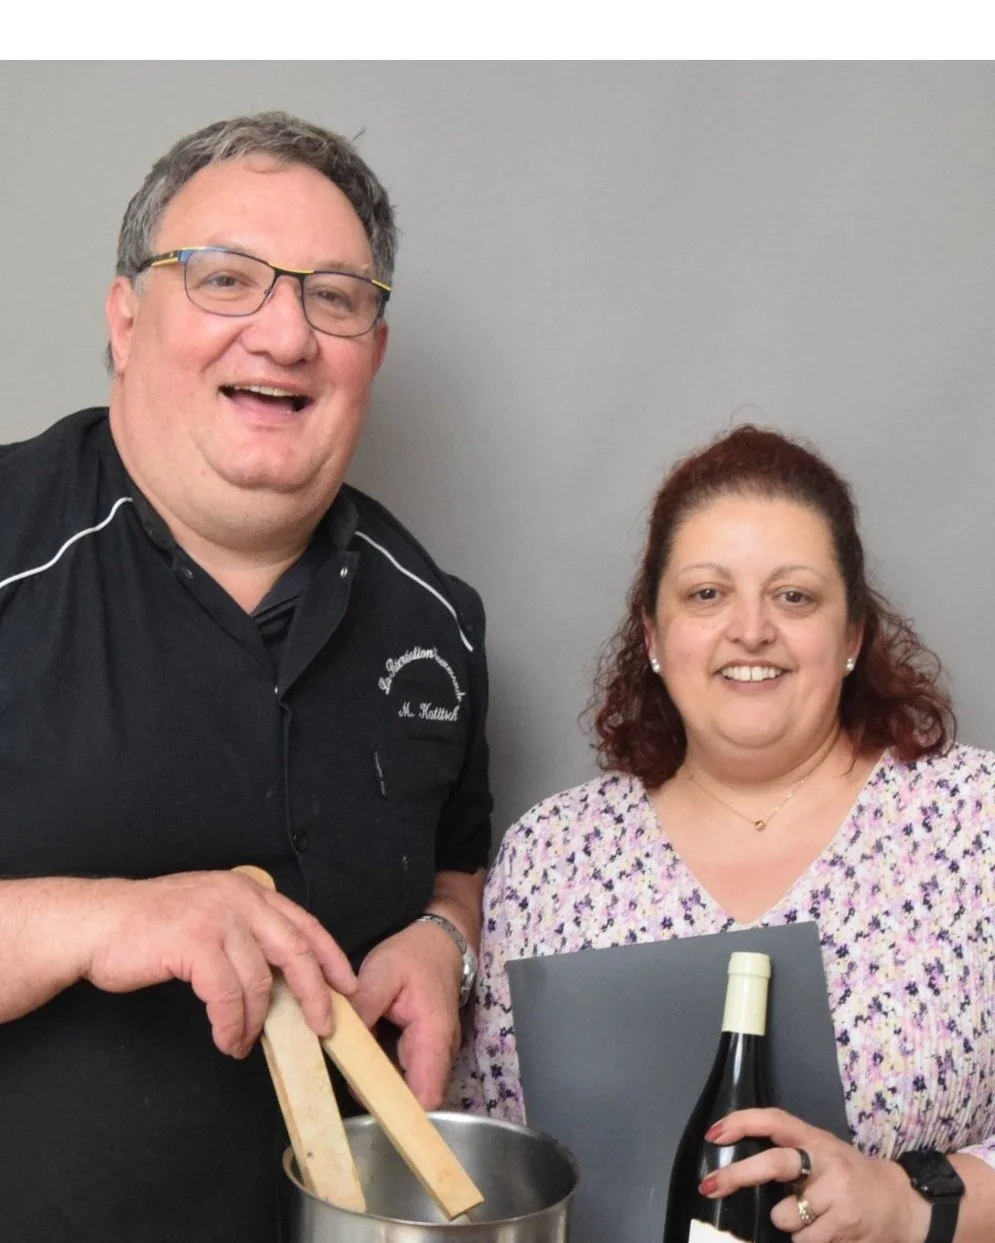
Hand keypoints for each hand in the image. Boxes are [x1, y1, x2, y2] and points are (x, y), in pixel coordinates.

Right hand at [81, 871, 356, 1058]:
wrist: (97, 922)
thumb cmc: (149, 925)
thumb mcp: (208, 911)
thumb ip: (244, 930)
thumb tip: (280, 972)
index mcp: (247, 890)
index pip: (305, 923)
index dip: (331, 956)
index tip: (347, 986)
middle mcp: (238, 898)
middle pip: (295, 950)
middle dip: (313, 993)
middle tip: (323, 1025)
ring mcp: (217, 918)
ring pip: (259, 981)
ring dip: (256, 1021)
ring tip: (245, 1041)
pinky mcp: (195, 943)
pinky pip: (227, 996)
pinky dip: (231, 1024)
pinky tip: (226, 1038)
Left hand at [350, 919, 463, 1108]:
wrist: (438, 944)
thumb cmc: (414, 956)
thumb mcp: (383, 971)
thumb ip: (363, 1005)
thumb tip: (336, 1037)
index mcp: (433, 1036)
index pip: (425, 1096)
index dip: (399, 1110)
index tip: (364, 1102)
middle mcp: (439, 1055)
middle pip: (413, 1100)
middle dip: (378, 1099)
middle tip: (342, 1079)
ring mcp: (432, 1058)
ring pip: (404, 1091)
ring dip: (376, 1086)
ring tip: (345, 1066)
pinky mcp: (421, 1056)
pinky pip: (400, 1077)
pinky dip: (378, 1073)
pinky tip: (357, 1058)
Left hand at [700, 1108, 930, 1241]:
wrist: (902, 1202)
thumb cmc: (850, 1177)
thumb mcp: (822, 1156)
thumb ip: (789, 1158)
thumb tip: (735, 1173)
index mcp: (815, 1139)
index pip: (775, 1120)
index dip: (742, 1122)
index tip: (713, 1134)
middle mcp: (825, 1160)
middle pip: (775, 1163)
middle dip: (737, 1176)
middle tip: (708, 1186)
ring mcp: (837, 1193)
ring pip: (785, 1215)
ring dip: (788, 1224)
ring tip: (811, 1220)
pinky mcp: (844, 1224)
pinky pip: (804, 1240)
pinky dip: (807, 1241)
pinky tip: (825, 1234)